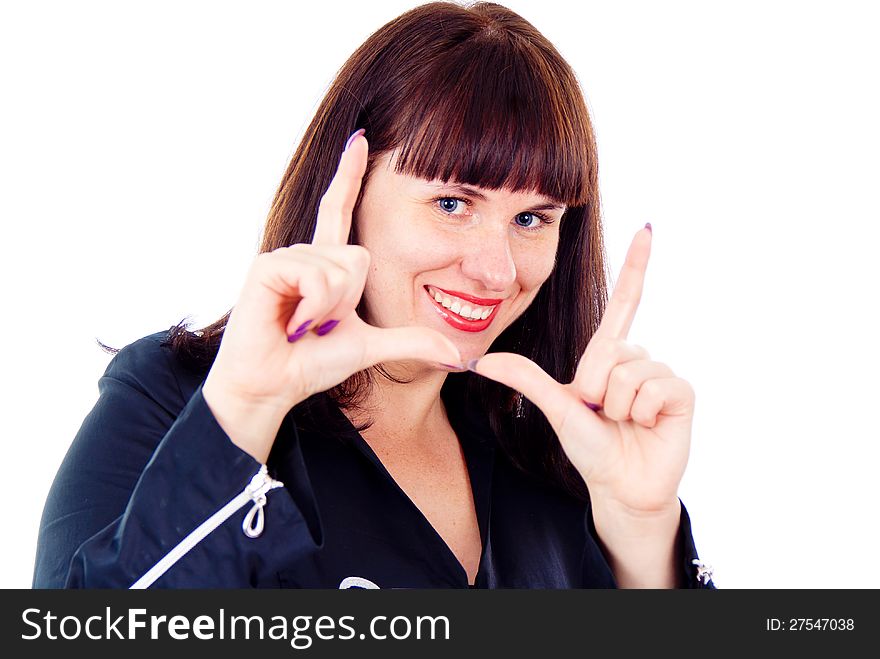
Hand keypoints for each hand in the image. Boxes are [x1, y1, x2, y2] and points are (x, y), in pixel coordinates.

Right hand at [202, 131, 461, 461]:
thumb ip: (410, 341)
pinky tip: (291, 323)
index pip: (340, 209)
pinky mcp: (267, 266)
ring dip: (329, 310)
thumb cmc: (312, 363)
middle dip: (348, 301)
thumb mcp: (370, 346)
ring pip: (340, 269)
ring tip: (303, 326)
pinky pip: (317, 277)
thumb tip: (457, 356)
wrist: (273, 384)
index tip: (361, 138)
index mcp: (327, 264)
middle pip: (359, 257)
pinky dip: (313, 308)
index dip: (350, 174)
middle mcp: (307, 253)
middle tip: (320, 326)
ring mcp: (285, 257)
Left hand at [469, 226, 693, 516]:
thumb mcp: (556, 407)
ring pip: (628, 371)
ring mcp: (661, 373)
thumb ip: (524, 379)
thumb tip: (478, 360)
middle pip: (608, 351)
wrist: (621, 486)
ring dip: (617, 406)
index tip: (647, 228)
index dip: (635, 266)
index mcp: (608, 355)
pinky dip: (640, 413)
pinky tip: (646, 426)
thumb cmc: (590, 447)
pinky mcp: (681, 392)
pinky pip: (653, 387)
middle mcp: (637, 357)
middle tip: (604, 415)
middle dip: (596, 390)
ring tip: (624, 422)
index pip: (625, 302)